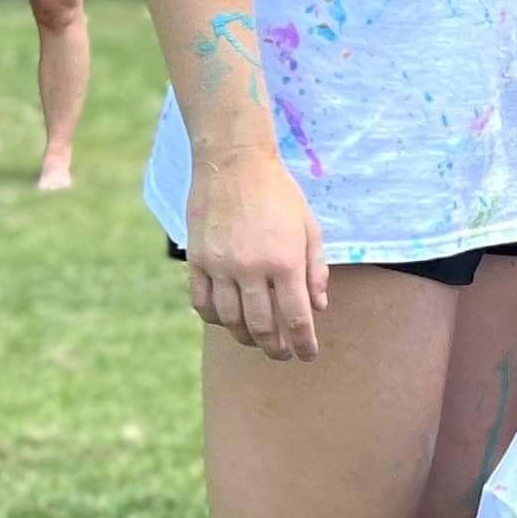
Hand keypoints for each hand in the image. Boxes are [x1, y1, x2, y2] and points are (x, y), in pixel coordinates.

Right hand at [185, 146, 330, 359]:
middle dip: (275, 349)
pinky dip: (215, 318)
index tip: (308, 355)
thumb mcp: (309, 227)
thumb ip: (316, 269)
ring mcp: (220, 266)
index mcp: (285, 261)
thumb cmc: (279, 194)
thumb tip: (319, 307)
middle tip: (283, 355)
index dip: (304, 343)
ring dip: (246, 337)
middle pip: (262, 327)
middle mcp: (252, 268)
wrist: (234, 163)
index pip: (296, 318)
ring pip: (230, 320)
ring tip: (258, 340)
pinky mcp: (197, 260)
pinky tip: (227, 320)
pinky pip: (202, 303)